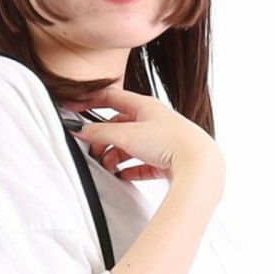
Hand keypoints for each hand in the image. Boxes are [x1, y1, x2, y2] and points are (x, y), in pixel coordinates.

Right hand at [64, 85, 223, 188]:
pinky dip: (130, 169)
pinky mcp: (167, 162)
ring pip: (131, 147)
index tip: (75, 109)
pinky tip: (123, 175)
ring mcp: (162, 142)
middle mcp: (155, 121)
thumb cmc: (170, 142)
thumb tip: (83, 131)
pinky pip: (143, 165)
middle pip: (121, 126)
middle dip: (104, 139)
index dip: (92, 102)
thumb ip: (102, 132)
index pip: (113, 98)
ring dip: (116, 156)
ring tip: (108, 166)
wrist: (198, 165)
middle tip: (93, 151)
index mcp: (146, 106)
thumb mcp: (128, 134)